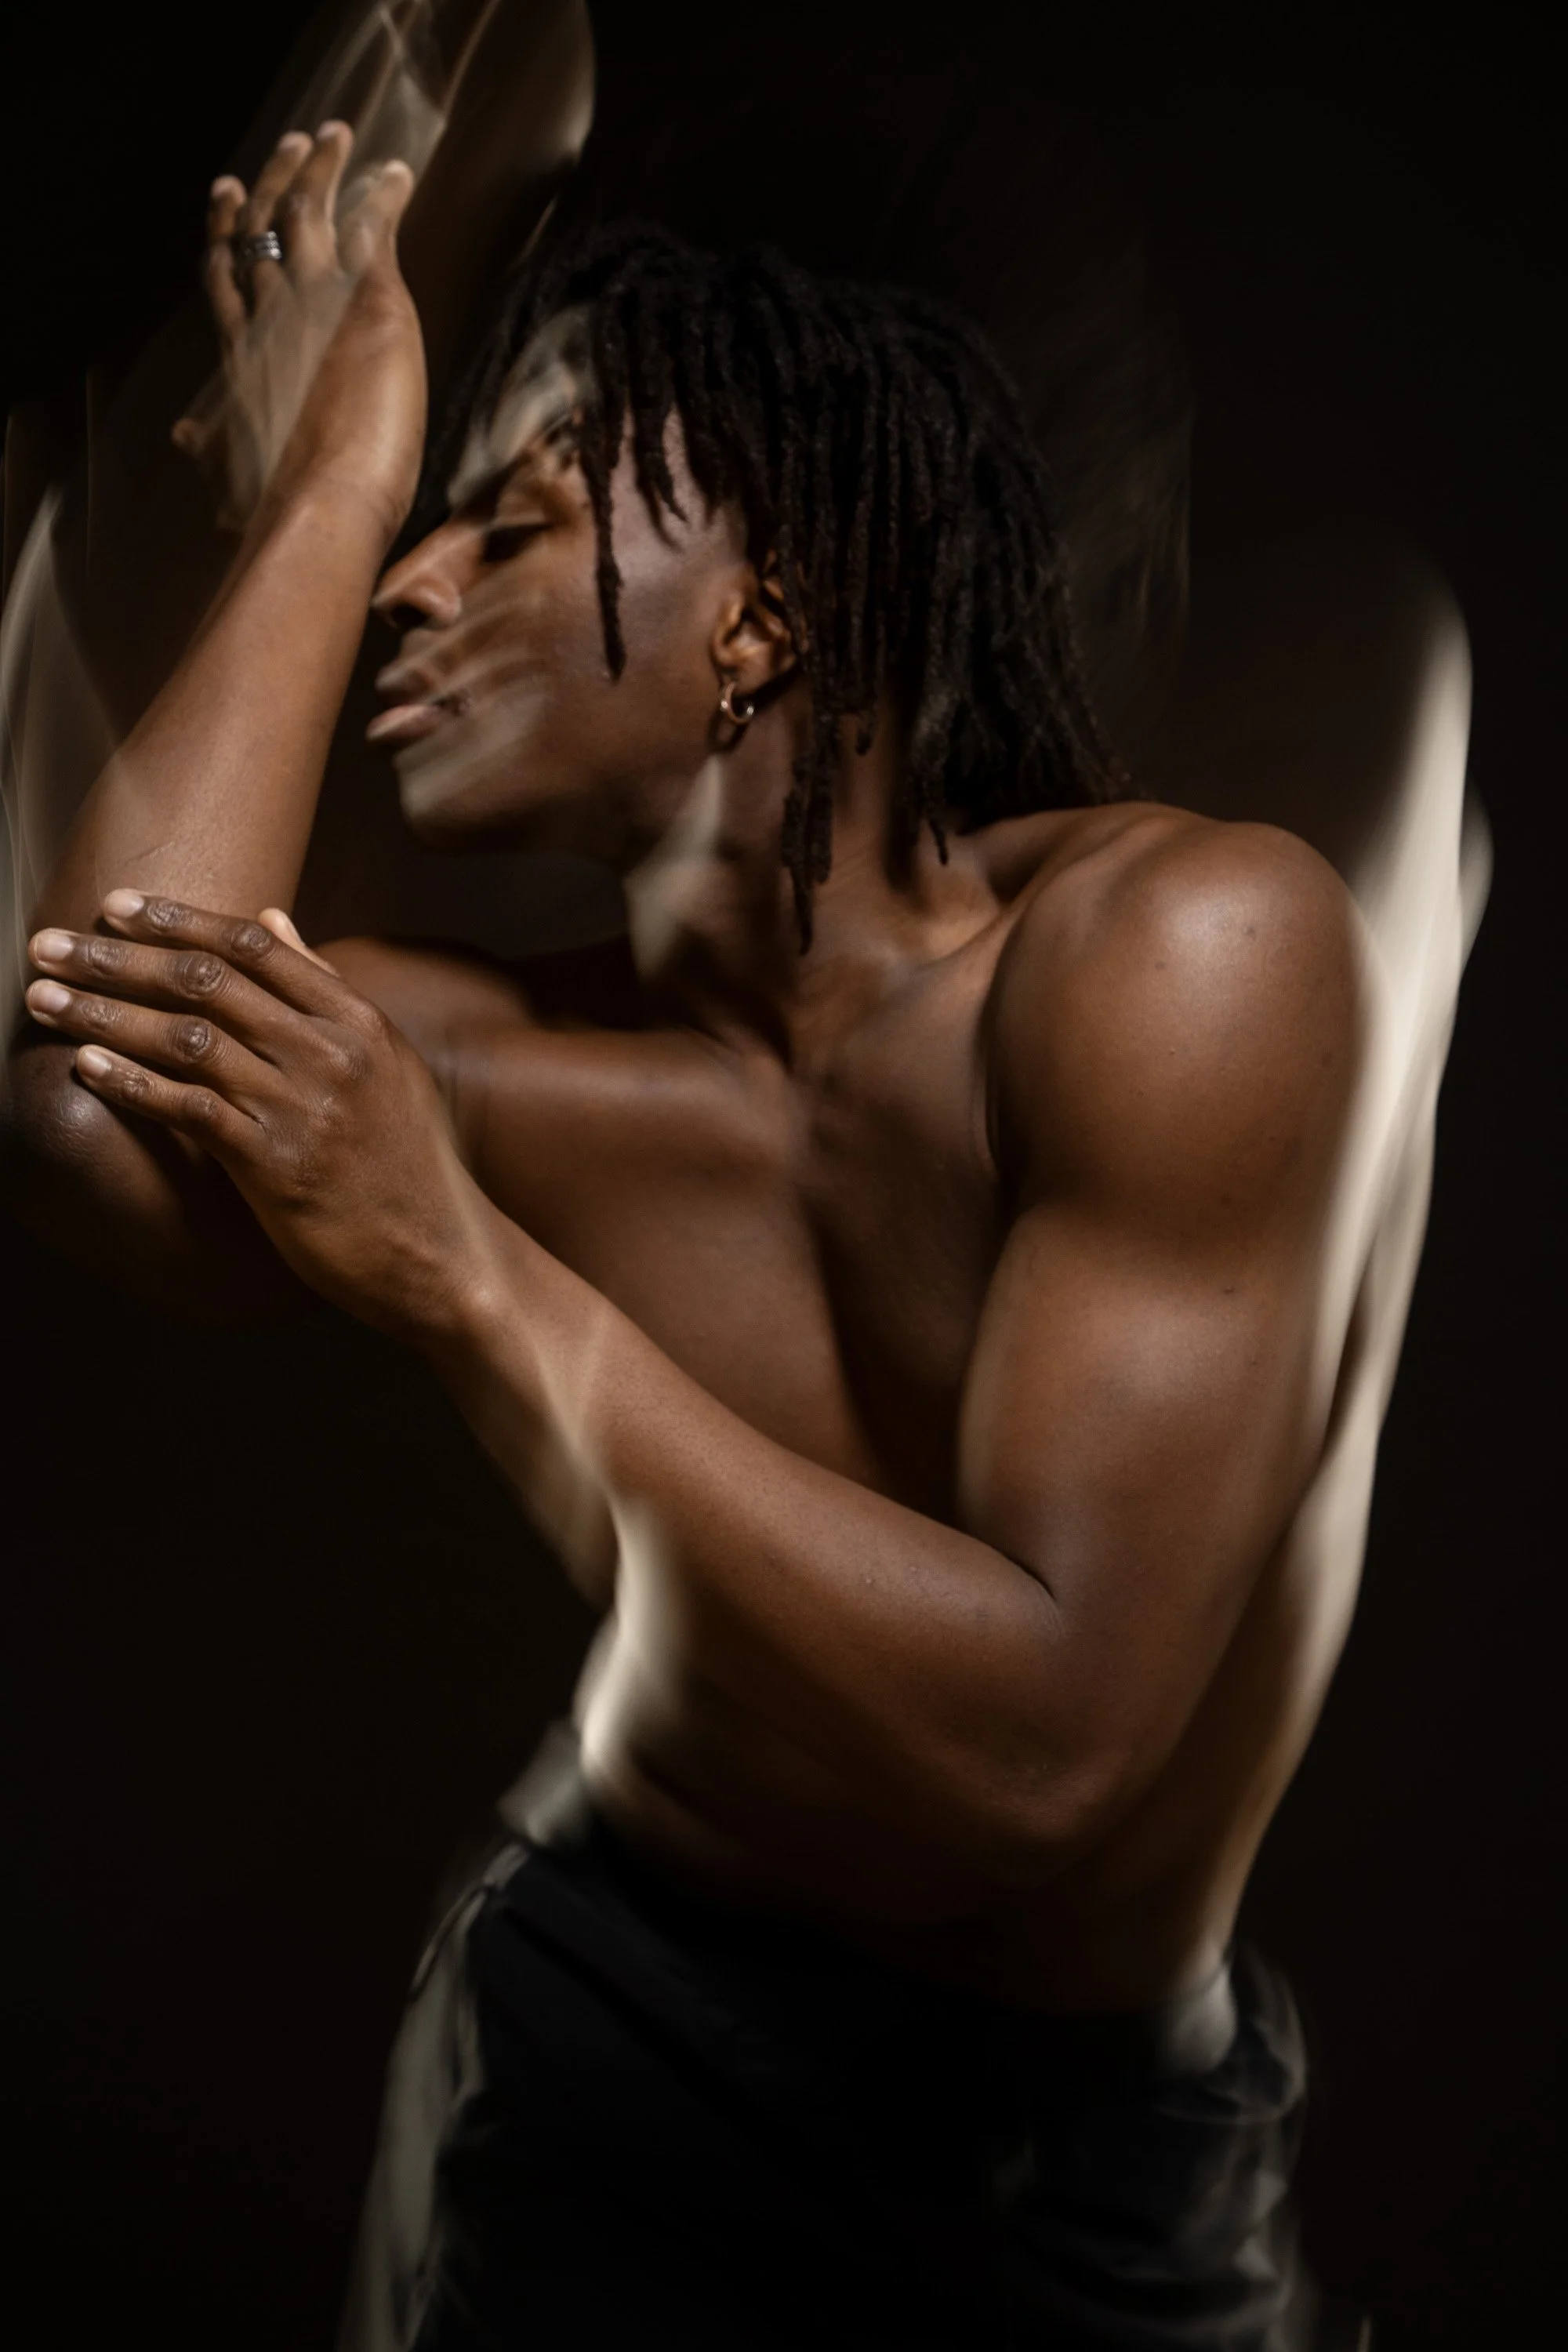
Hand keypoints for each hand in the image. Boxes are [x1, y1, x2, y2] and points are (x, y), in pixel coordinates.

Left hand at [24, 896, 492, 1340]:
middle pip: (205, 981)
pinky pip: (188, 1109)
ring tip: (42, 998)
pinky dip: (131, 1082)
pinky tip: (86, 1064)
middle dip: (115, 957)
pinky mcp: (276, 1164)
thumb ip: (325, 991)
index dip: (176, 918)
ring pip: (185, 1038)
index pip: (251, 946)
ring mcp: (302, 1107)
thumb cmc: (408, 1163)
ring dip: (103, 1013)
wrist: (440, 1254)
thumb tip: (273, 919)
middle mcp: (329, 1052)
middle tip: (49, 944)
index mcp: (356, 1020)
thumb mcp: (386, 1063)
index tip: (116, 906)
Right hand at [173, 125, 425, 539]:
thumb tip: (185, 438)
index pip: (226, 272)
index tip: (229, 193)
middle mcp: (270, 312)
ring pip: (313, 211)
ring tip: (336, 136)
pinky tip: (399, 174)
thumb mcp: (230, 470)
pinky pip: (376, 231)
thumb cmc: (276, 501)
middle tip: (290, 142)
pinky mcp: (370, 302)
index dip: (227, 229)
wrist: (319, 499)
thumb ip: (211, 446)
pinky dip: (386, 198)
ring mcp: (317, 300)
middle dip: (278, 178)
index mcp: (239, 349)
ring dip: (325, 168)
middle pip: (265, 224)